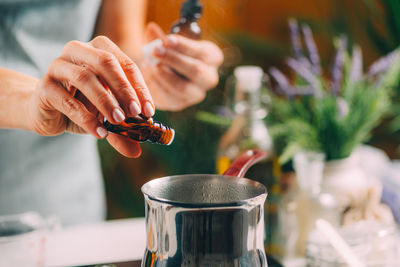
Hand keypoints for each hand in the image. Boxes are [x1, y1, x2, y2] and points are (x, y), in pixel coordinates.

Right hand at [29, 36, 154, 156]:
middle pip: (105, 62)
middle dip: (124, 89)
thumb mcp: (107, 117)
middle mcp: (78, 51)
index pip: (126, 65)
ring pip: (85, 78)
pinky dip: (86, 118)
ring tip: (118, 122)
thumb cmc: (82, 106)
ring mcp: (58, 66)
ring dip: (105, 101)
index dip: (139, 88)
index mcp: (100, 50)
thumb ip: (122, 131)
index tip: (148, 111)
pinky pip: (67, 100)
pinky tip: (99, 132)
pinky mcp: (44, 86)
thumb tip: (137, 151)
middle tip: (135, 113)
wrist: (47, 113)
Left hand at [141, 23, 222, 110]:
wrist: (167, 73)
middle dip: (174, 60)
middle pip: (196, 71)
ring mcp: (196, 94)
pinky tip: (147, 75)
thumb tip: (151, 28)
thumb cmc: (172, 53)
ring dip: (163, 75)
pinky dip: (156, 86)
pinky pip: (169, 98)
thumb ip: (160, 37)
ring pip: (182, 88)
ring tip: (148, 64)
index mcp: (212, 58)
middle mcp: (209, 78)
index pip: (202, 52)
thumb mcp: (169, 43)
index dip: (184, 46)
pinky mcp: (180, 104)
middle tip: (155, 51)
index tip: (166, 40)